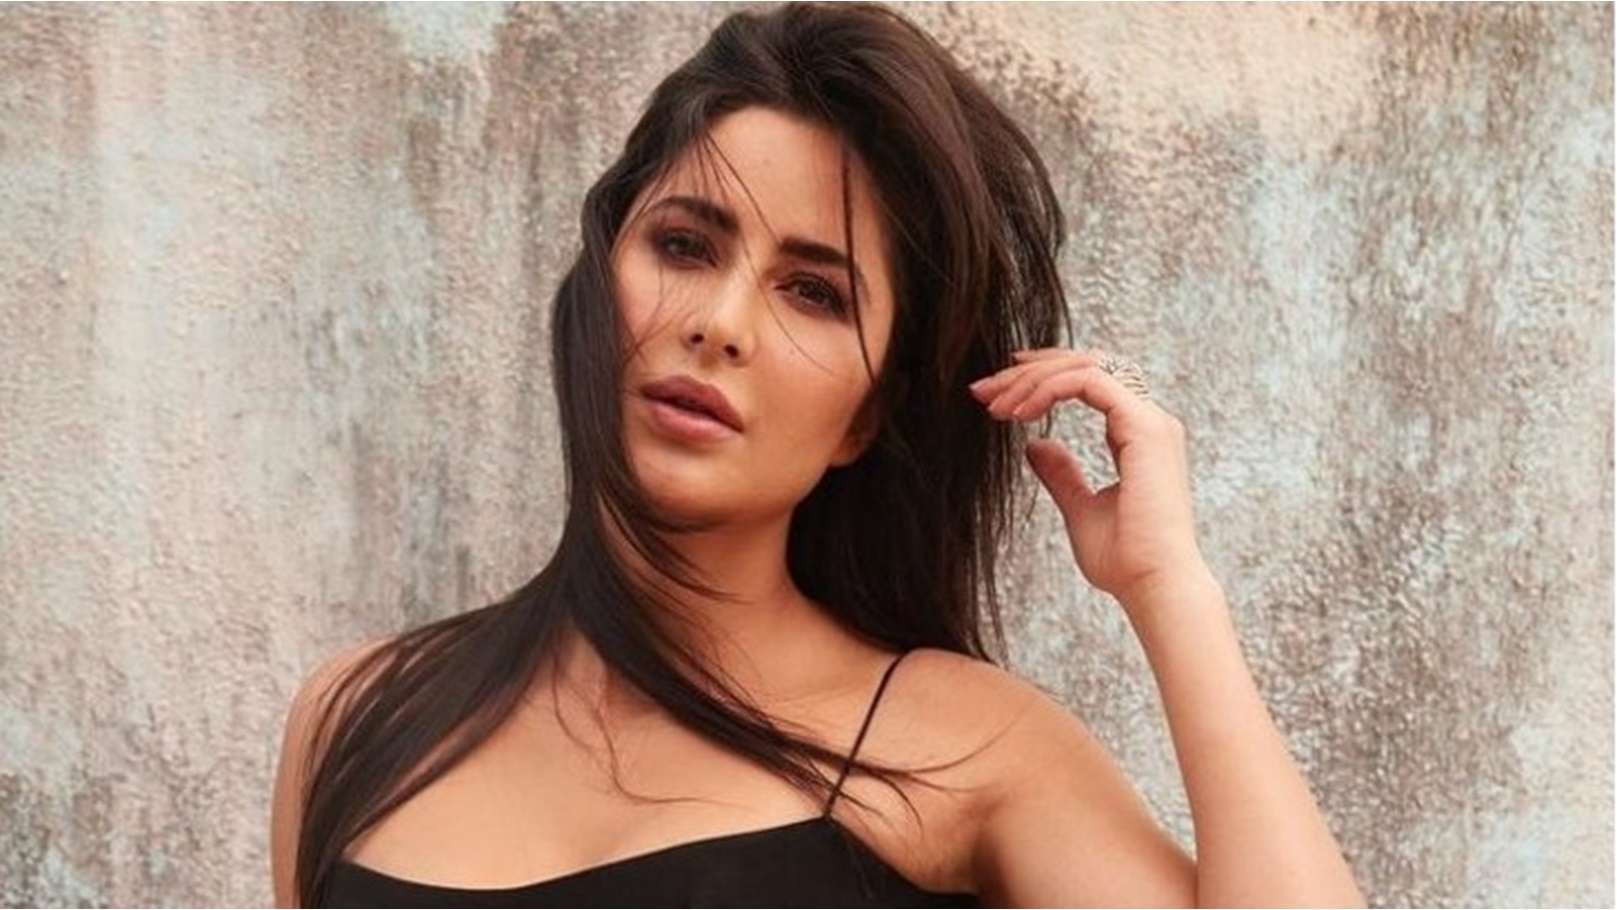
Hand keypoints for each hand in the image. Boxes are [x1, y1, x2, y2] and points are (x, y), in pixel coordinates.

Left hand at [970, 349, 1206, 605]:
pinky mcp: (1145, 427)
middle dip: (1030, 372)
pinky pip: (1089, 382)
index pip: (1091, 382)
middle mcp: (1149, 422)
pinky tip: (1018, 413)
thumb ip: (1061, 474)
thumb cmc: (1125, 562)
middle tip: (984, 391)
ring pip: (1086, 366)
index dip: (1044, 379)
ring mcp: (1151, 421)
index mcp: (1138, 437)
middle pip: (1086, 365)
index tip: (998, 396)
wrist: (1153, 586)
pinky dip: (1048, 389)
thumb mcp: (1080, 509)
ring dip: (1033, 378)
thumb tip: (1035, 445)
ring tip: (994, 404)